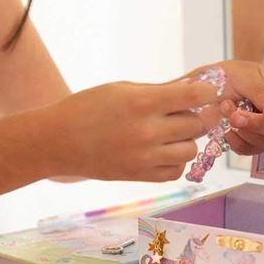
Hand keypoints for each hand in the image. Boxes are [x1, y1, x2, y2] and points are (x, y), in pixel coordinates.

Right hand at [52, 80, 217, 180]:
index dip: (206, 93)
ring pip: (190, 150)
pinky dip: (174, 161)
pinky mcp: (140, 176)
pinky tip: (161, 151)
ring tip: (168, 134)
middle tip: (178, 113)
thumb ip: (159, 91)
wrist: (58, 141)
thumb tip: (195, 88)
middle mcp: (148, 131)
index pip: (195, 96)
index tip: (203, 93)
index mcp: (143, 103)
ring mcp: (145, 157)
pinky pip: (175, 171)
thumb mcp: (122, 89)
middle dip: (193, 116)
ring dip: (184, 140)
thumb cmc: (88, 107)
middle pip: (196, 124)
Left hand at [192, 60, 263, 154]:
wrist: (203, 90)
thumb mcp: (243, 75)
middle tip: (235, 115)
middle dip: (257, 124)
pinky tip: (224, 128)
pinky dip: (235, 141)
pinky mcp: (251, 142)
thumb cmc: (226, 75)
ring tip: (224, 109)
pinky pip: (249, 150)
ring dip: (243, 130)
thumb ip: (260, 91)